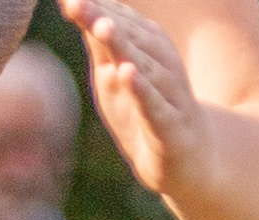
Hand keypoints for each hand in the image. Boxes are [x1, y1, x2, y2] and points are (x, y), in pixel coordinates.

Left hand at [59, 0, 210, 196]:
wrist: (190, 163)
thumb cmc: (143, 112)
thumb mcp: (112, 74)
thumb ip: (95, 40)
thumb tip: (68, 0)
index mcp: (150, 45)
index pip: (118, 18)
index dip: (93, 6)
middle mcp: (164, 65)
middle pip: (132, 38)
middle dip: (103, 18)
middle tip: (76, 2)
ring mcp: (171, 97)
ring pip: (146, 68)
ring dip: (123, 47)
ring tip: (101, 27)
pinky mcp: (173, 130)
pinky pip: (156, 107)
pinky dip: (142, 91)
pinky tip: (127, 74)